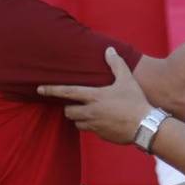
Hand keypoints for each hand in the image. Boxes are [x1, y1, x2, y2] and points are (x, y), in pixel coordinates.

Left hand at [37, 47, 151, 143]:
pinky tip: (104, 122)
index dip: (52, 90)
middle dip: (69, 108)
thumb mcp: (127, 80)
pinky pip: (90, 131)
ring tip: (90, 112)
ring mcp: (95, 125)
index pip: (67, 92)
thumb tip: (109, 50)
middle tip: (76, 104)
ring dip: (79, 118)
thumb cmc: (135, 101)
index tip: (39, 89)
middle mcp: (90, 112)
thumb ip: (116, 64)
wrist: (144, 126)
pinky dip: (92, 126)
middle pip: (68, 111)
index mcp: (94, 96)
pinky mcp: (101, 135)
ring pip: (77, 123)